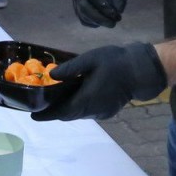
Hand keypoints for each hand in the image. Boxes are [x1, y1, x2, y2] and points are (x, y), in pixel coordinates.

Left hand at [31, 42, 166, 120]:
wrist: (142, 70)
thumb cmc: (116, 62)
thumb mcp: (90, 60)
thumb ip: (70, 68)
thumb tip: (51, 75)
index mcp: (87, 99)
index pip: (62, 112)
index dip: (47, 115)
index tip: (33, 116)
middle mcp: (94, 110)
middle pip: (69, 115)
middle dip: (54, 112)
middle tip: (40, 105)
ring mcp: (103, 112)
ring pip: (79, 114)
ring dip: (67, 109)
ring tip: (53, 100)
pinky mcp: (109, 111)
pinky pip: (88, 112)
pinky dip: (78, 107)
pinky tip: (73, 96)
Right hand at [72, 0, 132, 26]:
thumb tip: (117, 13)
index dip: (103, 6)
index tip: (116, 14)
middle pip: (83, 6)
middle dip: (99, 17)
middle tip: (114, 23)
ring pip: (82, 14)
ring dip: (98, 21)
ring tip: (112, 21)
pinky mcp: (78, 7)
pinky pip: (83, 19)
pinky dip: (94, 23)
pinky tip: (105, 22)